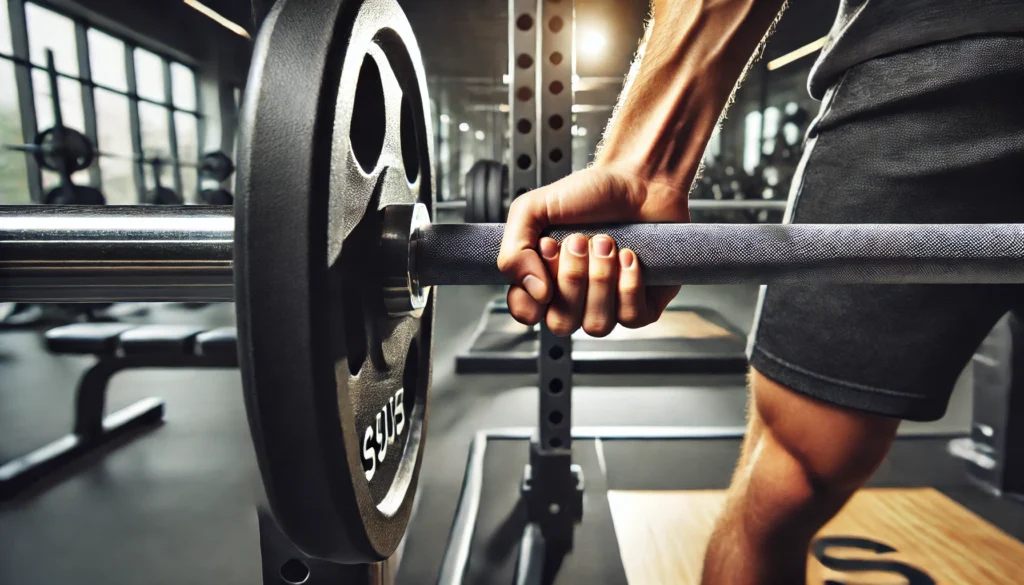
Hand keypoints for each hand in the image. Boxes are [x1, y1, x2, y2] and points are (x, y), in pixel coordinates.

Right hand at [497, 165, 688, 336]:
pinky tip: (628, 256)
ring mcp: (607, 305)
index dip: (533, 292)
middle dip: (572, 278)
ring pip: (596, 325)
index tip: (547, 251)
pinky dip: (629, 283)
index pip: (527, 313)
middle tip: (579, 240)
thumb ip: (513, 249)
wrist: (638, 181)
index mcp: (543, 280)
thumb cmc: (590, 195)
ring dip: (601, 278)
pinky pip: (631, 318)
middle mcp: (574, 299)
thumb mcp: (534, 209)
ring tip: (606, 243)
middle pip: (561, 323)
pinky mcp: (642, 306)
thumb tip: (532, 290)